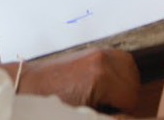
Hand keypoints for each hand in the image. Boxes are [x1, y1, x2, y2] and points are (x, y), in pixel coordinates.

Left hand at [19, 48, 140, 111]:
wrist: (29, 85)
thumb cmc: (51, 103)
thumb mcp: (81, 115)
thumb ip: (107, 116)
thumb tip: (126, 117)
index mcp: (101, 77)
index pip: (132, 98)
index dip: (125, 113)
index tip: (112, 116)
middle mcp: (104, 59)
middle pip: (134, 83)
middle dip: (126, 99)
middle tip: (109, 109)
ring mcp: (101, 51)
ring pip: (131, 70)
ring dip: (125, 85)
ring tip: (109, 98)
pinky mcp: (96, 50)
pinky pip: (121, 61)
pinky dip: (120, 74)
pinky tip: (107, 86)